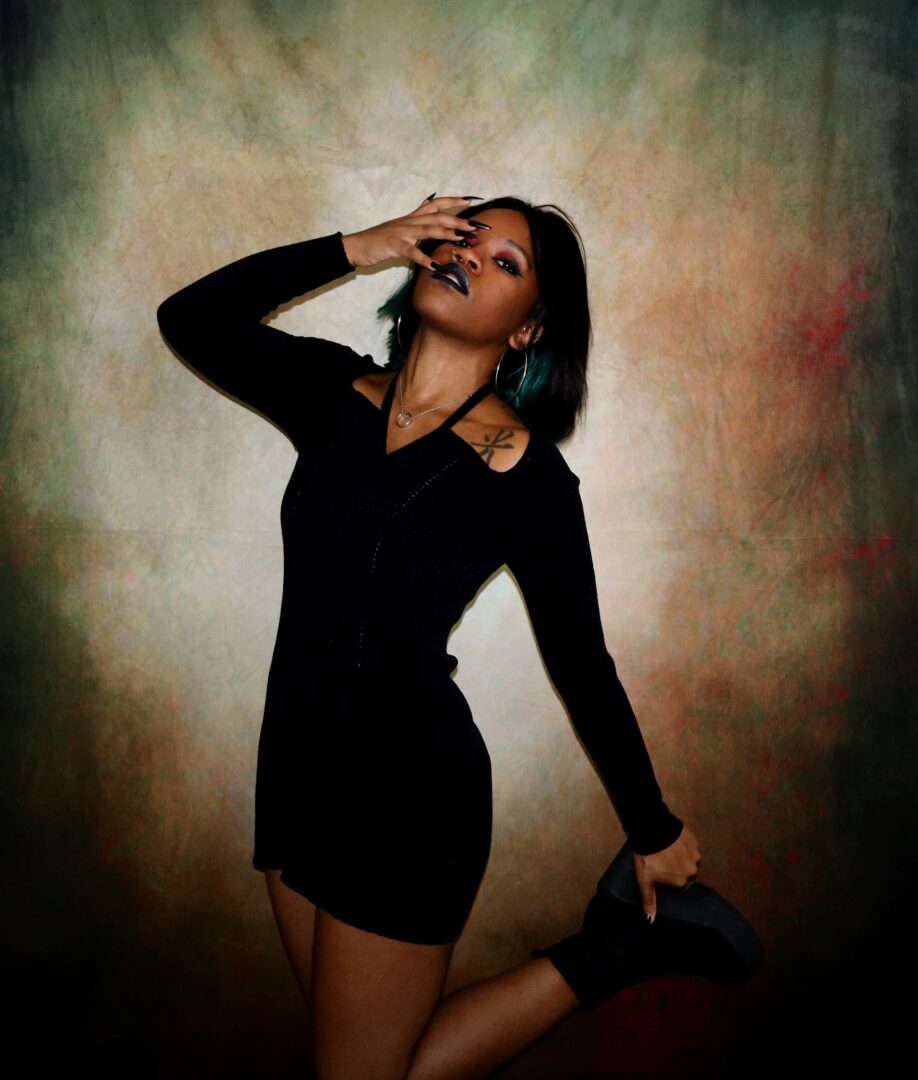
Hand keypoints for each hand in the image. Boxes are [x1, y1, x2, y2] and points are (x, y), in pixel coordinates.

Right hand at [341, 194, 481, 270]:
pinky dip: (424, 258)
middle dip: (457, 220)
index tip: (468, 200)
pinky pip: (411, 252)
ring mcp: (401, 232)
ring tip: (461, 239)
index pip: (435, 204)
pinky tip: (435, 265)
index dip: (452, 201)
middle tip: (473, 226)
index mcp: (411, 218)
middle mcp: (409, 221)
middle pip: (437, 216)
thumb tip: (434, 233)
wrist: (357, 246)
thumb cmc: (379, 242)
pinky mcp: (394, 245)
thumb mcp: (401, 232)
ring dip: (446, 233)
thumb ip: (417, 231)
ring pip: (428, 229)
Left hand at [633, 824, 701, 923]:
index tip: (658, 870)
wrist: (651, 829)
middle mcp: (691, 871)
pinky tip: (673, 842)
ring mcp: (695, 856)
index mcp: (681, 883)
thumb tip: (650, 921)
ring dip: (680, 857)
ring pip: (688, 861)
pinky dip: (684, 846)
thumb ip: (649, 901)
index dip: (666, 878)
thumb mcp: (645, 880)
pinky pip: (691, 848)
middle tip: (662, 859)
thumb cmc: (647, 857)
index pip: (676, 885)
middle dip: (675, 869)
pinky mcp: (695, 843)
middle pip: (684, 874)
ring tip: (667, 850)